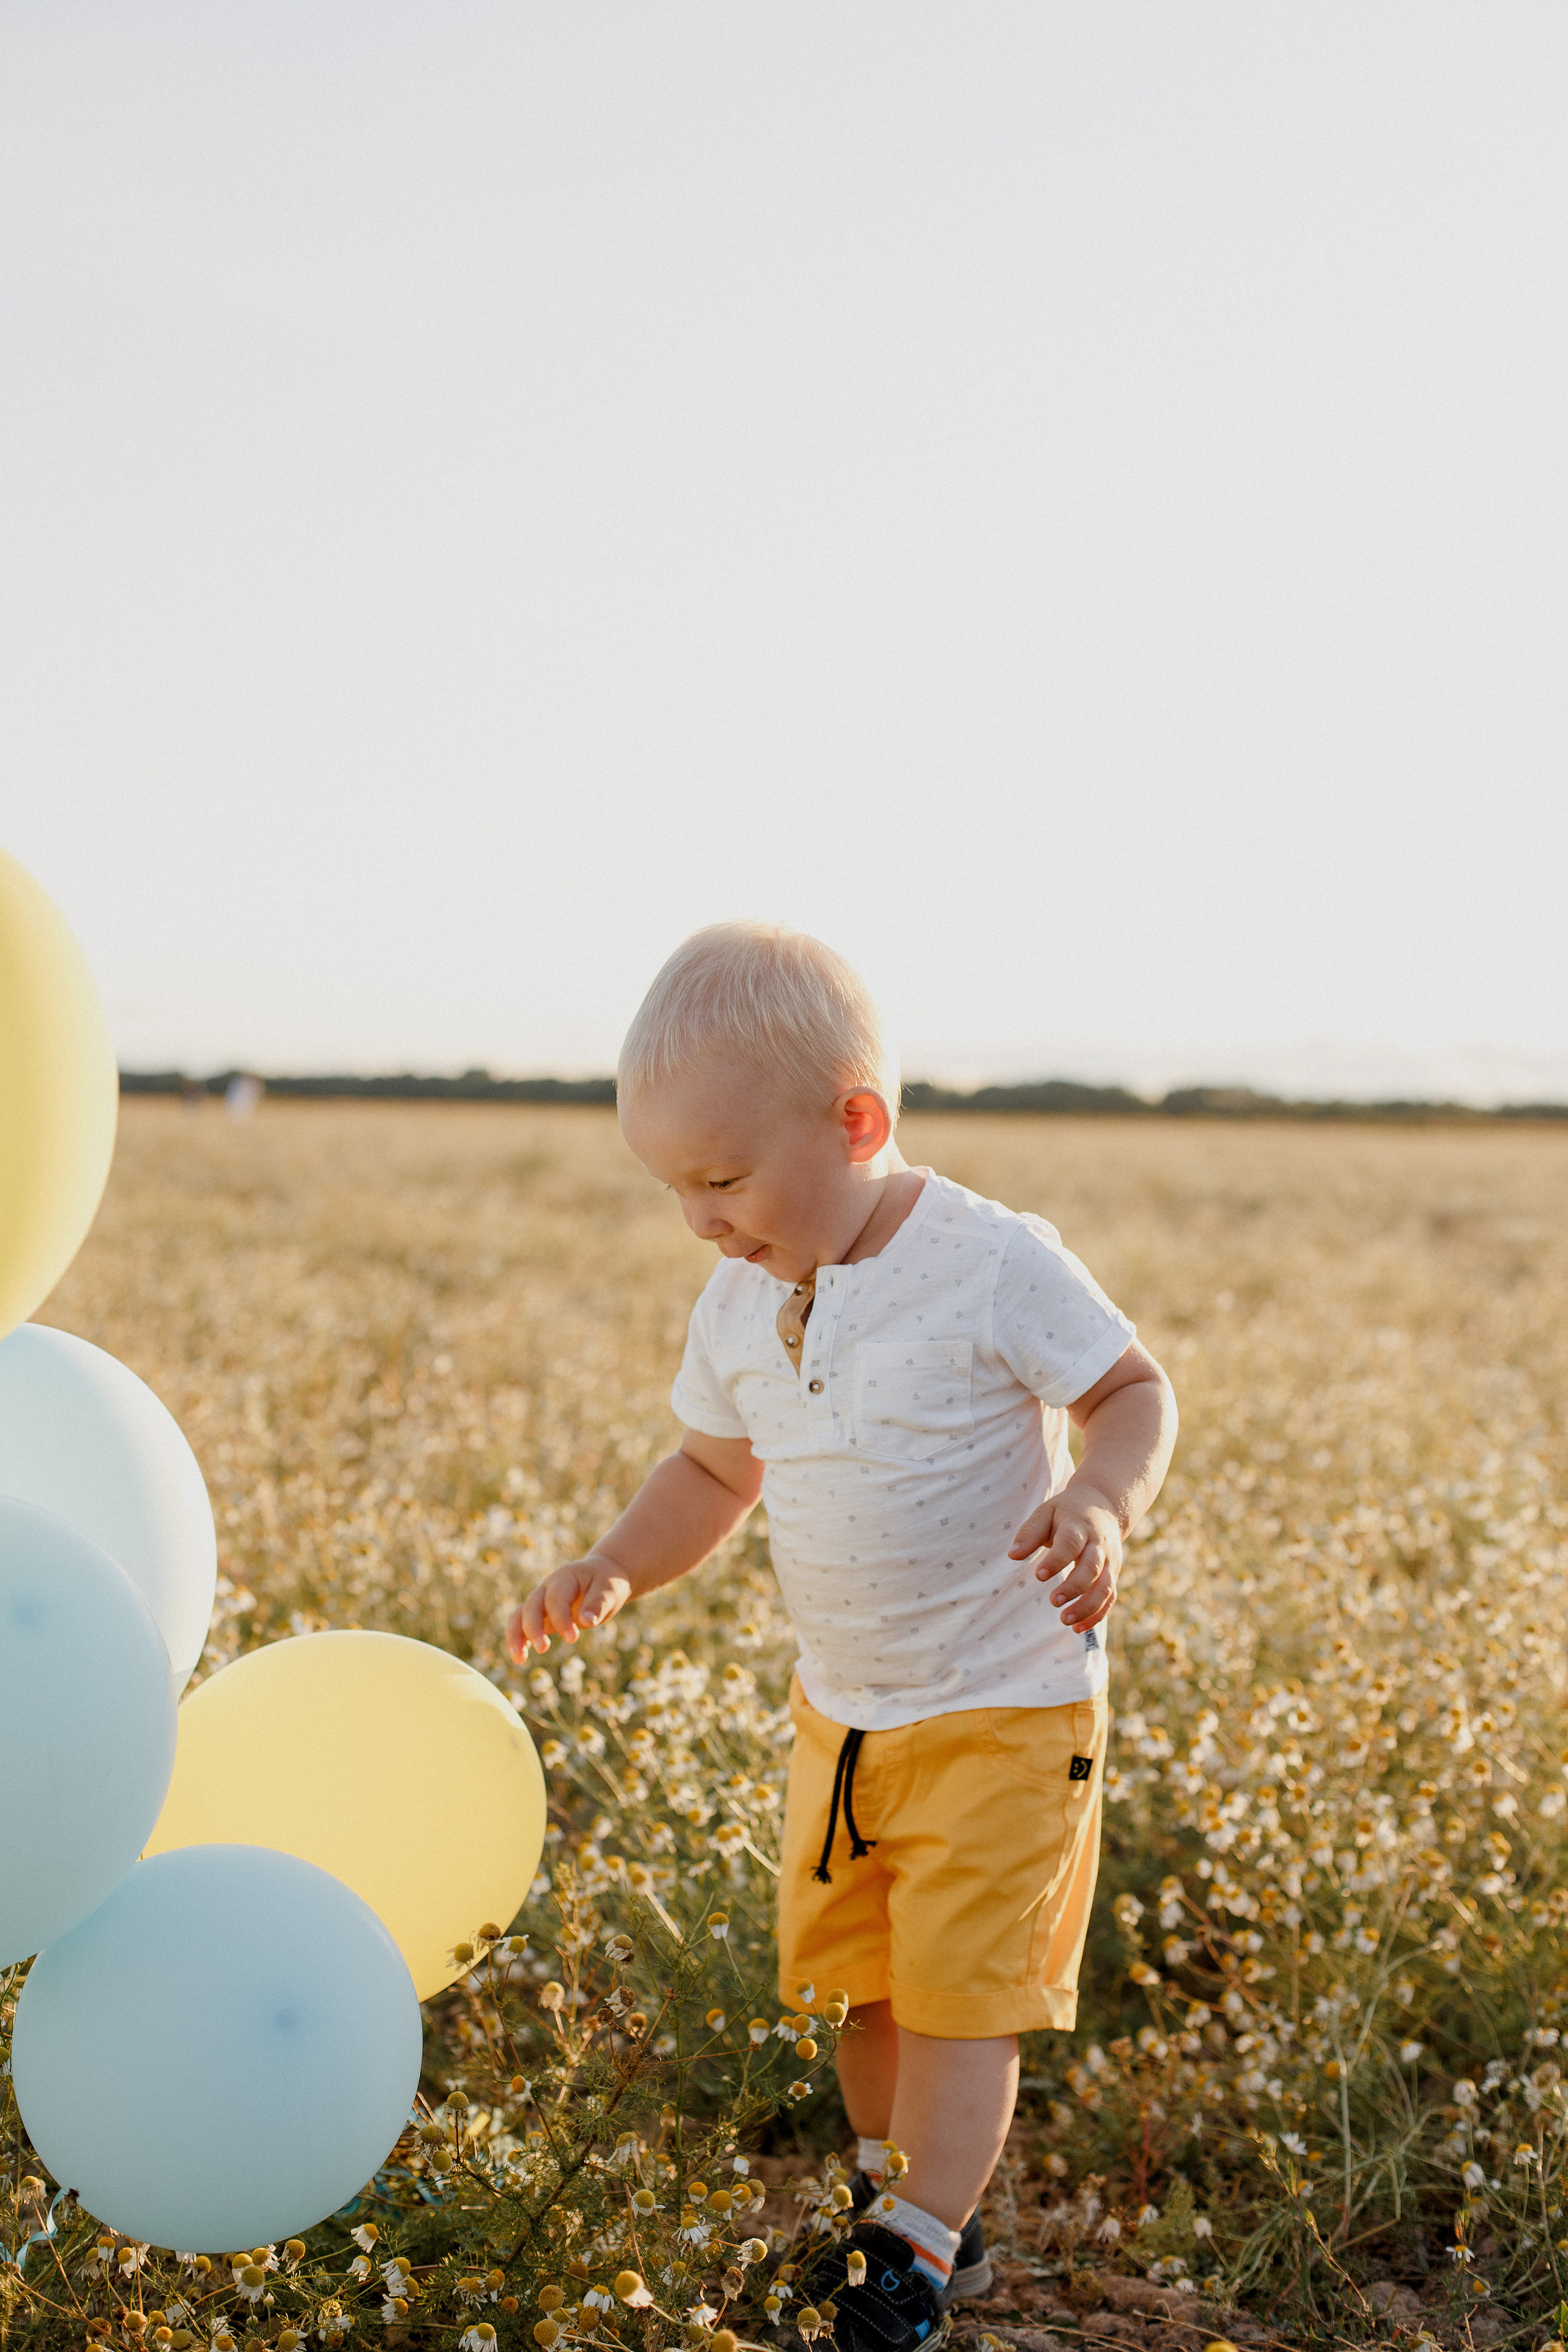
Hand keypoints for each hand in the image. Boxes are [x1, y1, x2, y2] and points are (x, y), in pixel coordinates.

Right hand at [505, 1555, 632, 1660]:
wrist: (601, 1576)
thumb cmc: (606, 1583)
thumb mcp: (609, 1590)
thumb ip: (598, 1603)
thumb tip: (587, 1622)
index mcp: (565, 1578)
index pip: (556, 1598)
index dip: (561, 1618)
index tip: (572, 1638)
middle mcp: (548, 1588)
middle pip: (532, 1605)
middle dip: (534, 1628)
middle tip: (543, 1649)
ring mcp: (542, 1601)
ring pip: (520, 1615)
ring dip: (516, 1635)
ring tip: (519, 1659)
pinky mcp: (541, 1615)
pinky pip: (522, 1624)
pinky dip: (518, 1640)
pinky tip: (520, 1658)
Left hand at [1008, 1483, 1121, 1631]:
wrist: (1104, 1505)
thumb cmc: (1066, 1512)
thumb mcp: (1046, 1512)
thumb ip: (1030, 1532)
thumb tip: (1013, 1555)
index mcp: (1079, 1526)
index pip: (1070, 1544)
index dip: (1056, 1560)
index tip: (1039, 1575)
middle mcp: (1099, 1545)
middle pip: (1092, 1568)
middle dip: (1074, 1587)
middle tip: (1053, 1601)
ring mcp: (1110, 1561)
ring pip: (1105, 1587)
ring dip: (1087, 1606)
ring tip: (1064, 1620)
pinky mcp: (1113, 1574)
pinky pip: (1110, 1598)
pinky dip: (1097, 1615)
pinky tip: (1077, 1628)